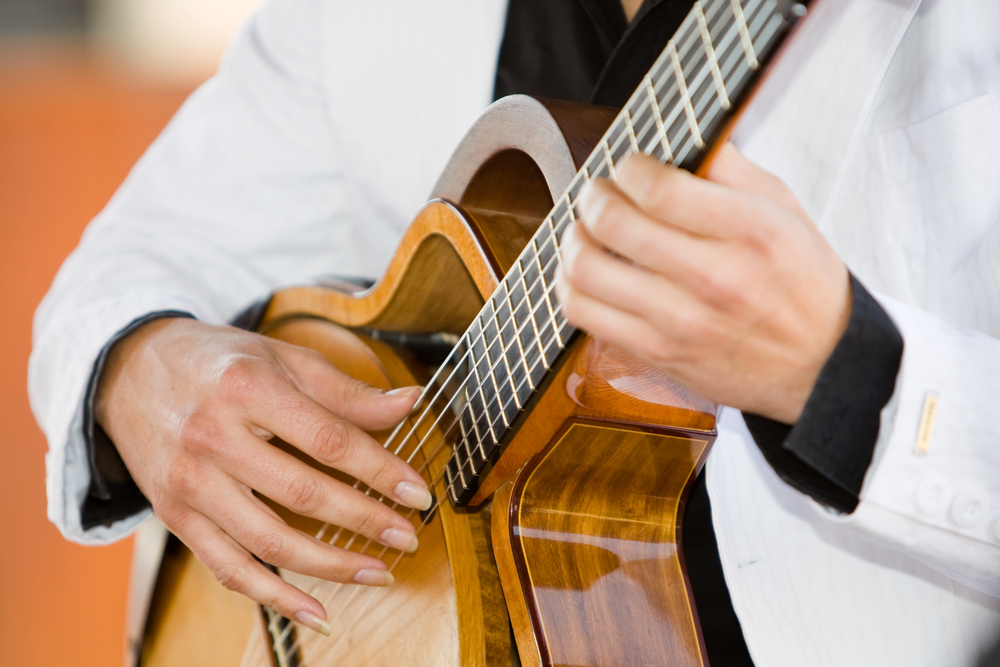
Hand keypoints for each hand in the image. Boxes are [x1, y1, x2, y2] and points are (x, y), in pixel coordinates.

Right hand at [95, 318, 432, 635]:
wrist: (128, 371)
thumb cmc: (218, 361)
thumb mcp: (281, 357)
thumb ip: (345, 389)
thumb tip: (411, 404)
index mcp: (247, 389)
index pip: (327, 439)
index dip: (379, 470)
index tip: (418, 492)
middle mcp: (213, 438)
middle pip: (302, 494)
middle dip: (365, 521)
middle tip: (408, 536)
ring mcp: (189, 483)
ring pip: (269, 542)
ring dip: (331, 566)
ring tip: (379, 573)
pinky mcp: (175, 516)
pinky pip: (228, 569)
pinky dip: (274, 597)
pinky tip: (317, 612)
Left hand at [555, 144, 850, 423]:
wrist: (821, 365)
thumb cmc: (801, 282)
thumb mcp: (785, 210)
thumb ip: (731, 167)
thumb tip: (681, 132)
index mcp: (750, 230)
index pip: (658, 187)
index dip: (628, 168)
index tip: (630, 167)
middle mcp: (714, 277)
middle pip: (612, 224)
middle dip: (593, 197)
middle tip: (599, 193)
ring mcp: (681, 321)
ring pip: (586, 270)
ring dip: (572, 240)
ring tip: (585, 231)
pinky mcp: (658, 353)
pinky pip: (584, 314)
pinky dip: (569, 285)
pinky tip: (584, 272)